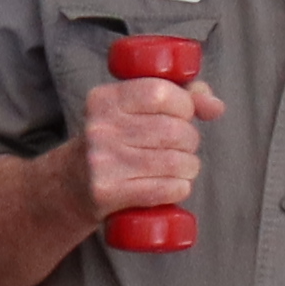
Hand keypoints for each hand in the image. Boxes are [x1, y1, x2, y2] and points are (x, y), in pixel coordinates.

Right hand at [76, 64, 213, 217]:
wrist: (69, 185)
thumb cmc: (114, 142)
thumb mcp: (133, 109)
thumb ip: (179, 95)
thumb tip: (215, 106)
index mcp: (104, 100)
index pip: (160, 93)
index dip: (185, 104)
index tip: (183, 115)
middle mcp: (99, 129)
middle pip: (173, 130)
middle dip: (190, 140)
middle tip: (183, 147)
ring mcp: (101, 162)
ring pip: (174, 161)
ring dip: (190, 167)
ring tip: (181, 168)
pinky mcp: (107, 192)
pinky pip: (165, 188)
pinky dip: (180, 188)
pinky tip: (175, 186)